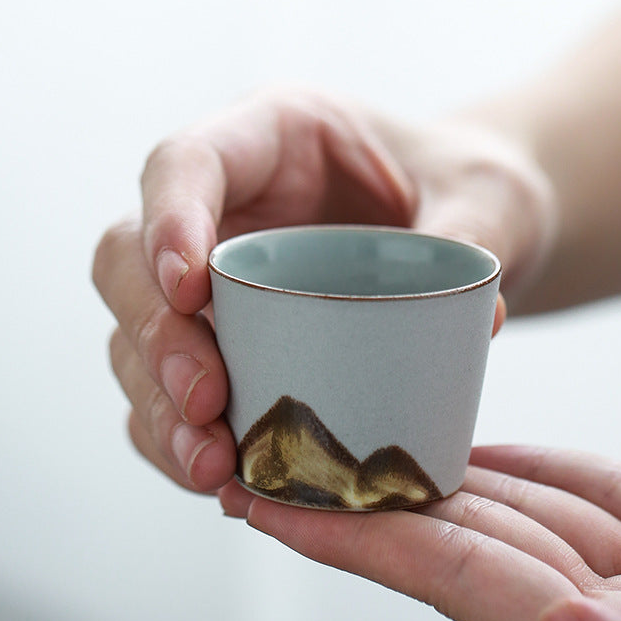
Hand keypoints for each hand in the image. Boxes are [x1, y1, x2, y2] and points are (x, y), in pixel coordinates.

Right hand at [92, 90, 554, 493]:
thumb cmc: (469, 188)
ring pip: (135, 337)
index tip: (189, 289)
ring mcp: (213, 280)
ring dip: (157, 406)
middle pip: (129, 259)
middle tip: (207, 401)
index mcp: (271, 137)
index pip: (185, 164)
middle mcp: (223, 208)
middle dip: (155, 334)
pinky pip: (168, 395)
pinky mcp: (222, 344)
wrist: (468, 229)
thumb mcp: (492, 196)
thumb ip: (477, 235)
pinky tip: (224, 483)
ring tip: (213, 466)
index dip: (168, 221)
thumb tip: (474, 323)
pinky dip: (181, 442)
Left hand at [232, 445, 620, 620]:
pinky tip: (481, 444)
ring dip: (440, 467)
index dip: (355, 537)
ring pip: (524, 507)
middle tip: (288, 443)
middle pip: (467, 534)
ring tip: (360, 429)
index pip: (449, 577)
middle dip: (372, 489)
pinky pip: (600, 498)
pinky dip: (538, 464)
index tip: (268, 502)